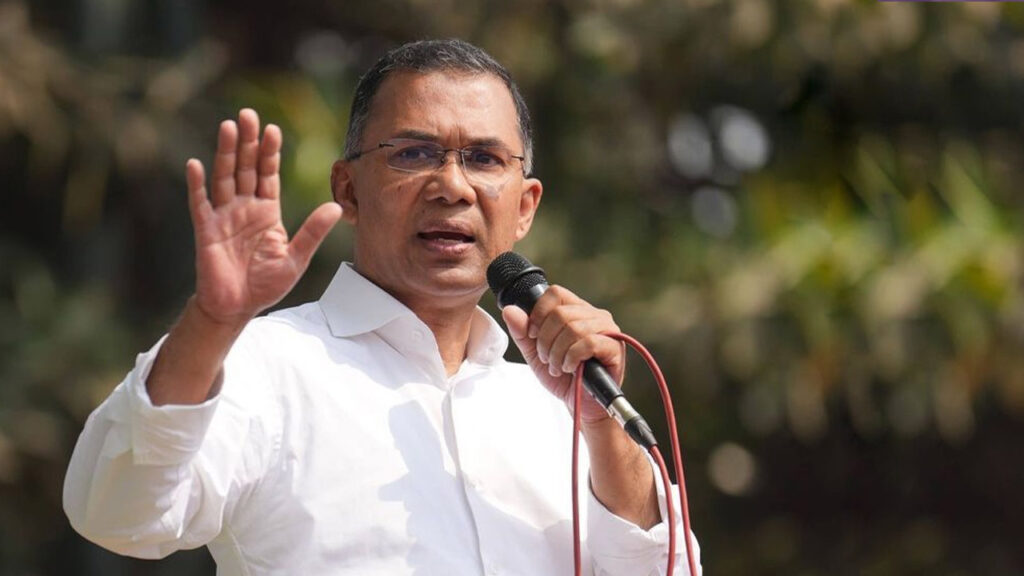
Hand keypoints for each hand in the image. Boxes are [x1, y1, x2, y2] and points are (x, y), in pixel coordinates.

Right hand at [185, 109, 341, 325]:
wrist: (237, 308)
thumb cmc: (265, 285)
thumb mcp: (296, 258)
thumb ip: (312, 232)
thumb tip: (335, 206)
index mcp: (267, 212)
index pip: (268, 174)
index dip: (270, 152)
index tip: (273, 129)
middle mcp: (244, 208)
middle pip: (245, 167)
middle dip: (247, 142)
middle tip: (248, 114)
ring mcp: (223, 216)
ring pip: (224, 177)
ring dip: (224, 152)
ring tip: (227, 127)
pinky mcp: (206, 230)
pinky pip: (200, 203)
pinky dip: (197, 184)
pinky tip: (196, 165)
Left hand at [501, 285, 624, 423]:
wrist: (580, 405)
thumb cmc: (563, 377)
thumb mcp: (535, 353)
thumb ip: (522, 332)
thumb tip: (509, 310)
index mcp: (577, 310)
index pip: (555, 293)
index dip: (538, 313)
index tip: (532, 335)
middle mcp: (594, 315)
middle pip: (560, 313)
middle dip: (545, 340)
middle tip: (546, 358)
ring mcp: (607, 329)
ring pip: (573, 328)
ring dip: (557, 352)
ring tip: (557, 367)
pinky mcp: (614, 347)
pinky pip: (588, 342)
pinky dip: (572, 357)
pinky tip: (570, 368)